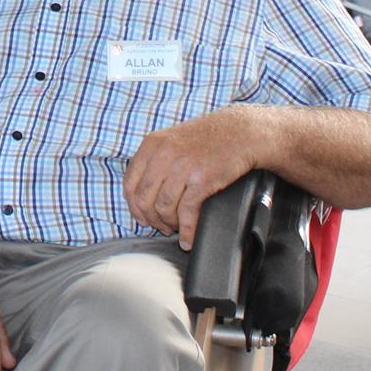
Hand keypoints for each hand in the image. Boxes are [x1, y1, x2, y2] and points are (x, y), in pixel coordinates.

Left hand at [124, 108, 261, 249]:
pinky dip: (187, 230)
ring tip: (176, 228)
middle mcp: (163, 155)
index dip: (134, 207)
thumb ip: (154, 160)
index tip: (141, 218)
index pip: (130, 183)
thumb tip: (142, 192)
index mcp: (151, 144)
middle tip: (161, 227)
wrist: (240, 132)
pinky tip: (188, 238)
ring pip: (163, 208)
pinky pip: (187, 212)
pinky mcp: (202, 180)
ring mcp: (182, 167)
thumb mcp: (172, 140)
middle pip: (144, 199)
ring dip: (169, 225)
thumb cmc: (207, 138)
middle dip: (151, 219)